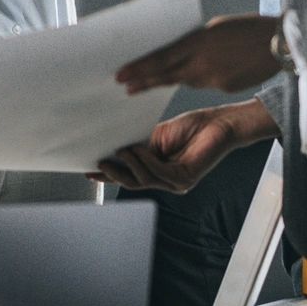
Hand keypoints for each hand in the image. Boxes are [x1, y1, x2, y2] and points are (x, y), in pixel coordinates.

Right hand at [92, 99, 277, 192]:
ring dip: (130, 165)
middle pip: (134, 183)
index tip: (89, 171)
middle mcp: (167, 181)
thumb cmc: (192, 127)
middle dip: (114, 175)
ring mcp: (177, 183)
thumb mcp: (156, 136)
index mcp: (158, 170)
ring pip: (145, 179)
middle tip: (98, 164)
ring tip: (121, 150)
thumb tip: (115, 149)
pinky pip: (159, 173)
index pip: (130, 175)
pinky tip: (140, 149)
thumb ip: (138, 146)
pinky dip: (147, 161)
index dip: (109, 175)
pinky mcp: (186, 178)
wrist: (217, 123)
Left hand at [116, 13, 282, 94]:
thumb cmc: (247, 28)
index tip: (120, 74)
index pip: (161, 57)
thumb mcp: (216, 27)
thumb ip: (195, 40)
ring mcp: (213, 77)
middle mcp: (202, 62)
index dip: (139, 68)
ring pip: (181, 81)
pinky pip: (200, 84)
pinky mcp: (224, 87)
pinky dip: (189, 81)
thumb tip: (178, 50)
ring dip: (160, 83)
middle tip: (122, 86)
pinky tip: (181, 80)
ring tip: (138, 87)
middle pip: (165, 73)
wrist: (281, 43)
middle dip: (142, 80)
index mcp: (198, 41)